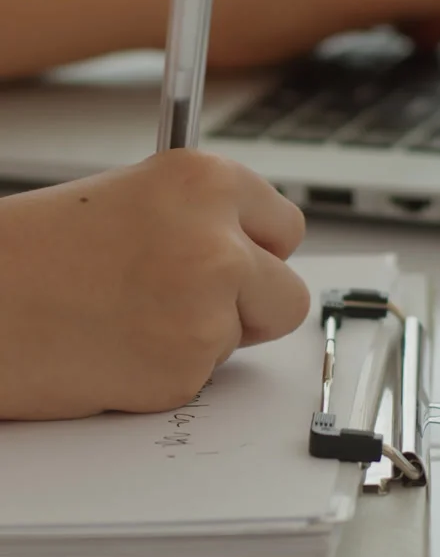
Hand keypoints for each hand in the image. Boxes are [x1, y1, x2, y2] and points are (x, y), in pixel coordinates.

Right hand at [0, 151, 307, 420]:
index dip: (259, 248)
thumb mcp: (132, 197)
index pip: (286, 226)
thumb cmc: (35, 250)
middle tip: (191, 299)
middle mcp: (216, 240)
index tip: (239, 256)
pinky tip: (117, 346)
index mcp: (204, 180)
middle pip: (287, 292)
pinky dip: (168, 369)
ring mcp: (204, 310)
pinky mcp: (182, 371)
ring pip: (246, 338)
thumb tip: (252, 249)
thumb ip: (202, 218)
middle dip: (249, 303)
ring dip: (205, 335)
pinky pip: (203, 376)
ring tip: (134, 316)